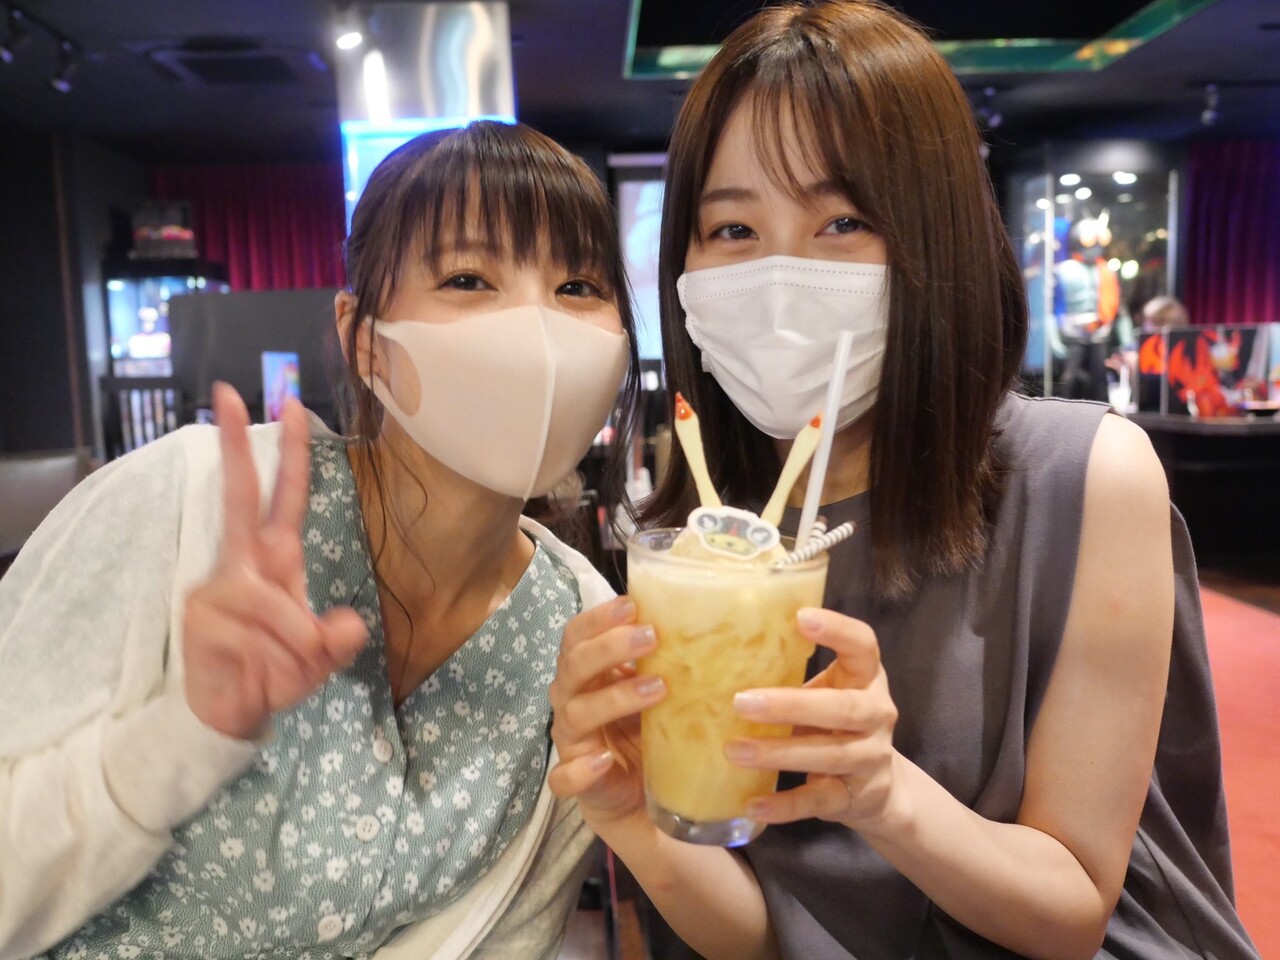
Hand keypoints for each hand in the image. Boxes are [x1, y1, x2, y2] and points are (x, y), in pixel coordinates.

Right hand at [183, 383, 368, 739]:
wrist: (230, 711)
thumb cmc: (275, 671)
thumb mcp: (320, 657)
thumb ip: (338, 641)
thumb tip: (350, 626)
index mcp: (276, 559)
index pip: (284, 499)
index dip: (290, 456)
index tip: (291, 406)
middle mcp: (244, 564)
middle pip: (239, 496)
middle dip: (235, 445)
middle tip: (229, 391)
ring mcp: (219, 587)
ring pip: (275, 607)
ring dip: (295, 648)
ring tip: (285, 668)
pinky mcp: (202, 616)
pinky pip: (257, 635)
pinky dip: (275, 661)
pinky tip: (257, 672)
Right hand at [547, 597, 665, 832]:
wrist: (642, 799)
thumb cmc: (648, 733)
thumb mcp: (659, 694)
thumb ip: (667, 663)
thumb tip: (707, 622)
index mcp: (589, 675)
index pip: (577, 636)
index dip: (598, 619)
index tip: (632, 605)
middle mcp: (574, 702)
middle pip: (574, 667)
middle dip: (609, 648)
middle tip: (650, 637)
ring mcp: (573, 743)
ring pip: (574, 714)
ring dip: (612, 698)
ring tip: (656, 689)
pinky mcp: (578, 784)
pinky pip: (565, 778)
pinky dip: (581, 769)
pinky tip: (604, 760)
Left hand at [726, 608, 900, 830]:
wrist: (877, 789)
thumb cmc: (833, 723)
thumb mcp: (824, 691)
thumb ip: (789, 673)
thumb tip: (714, 648)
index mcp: (866, 677)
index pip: (864, 646)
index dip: (837, 630)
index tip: (800, 618)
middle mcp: (877, 714)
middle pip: (843, 708)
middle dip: (791, 705)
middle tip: (740, 702)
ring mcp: (871, 758)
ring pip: (829, 755)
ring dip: (779, 754)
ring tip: (733, 751)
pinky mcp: (856, 796)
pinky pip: (819, 800)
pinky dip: (786, 805)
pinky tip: (753, 804)